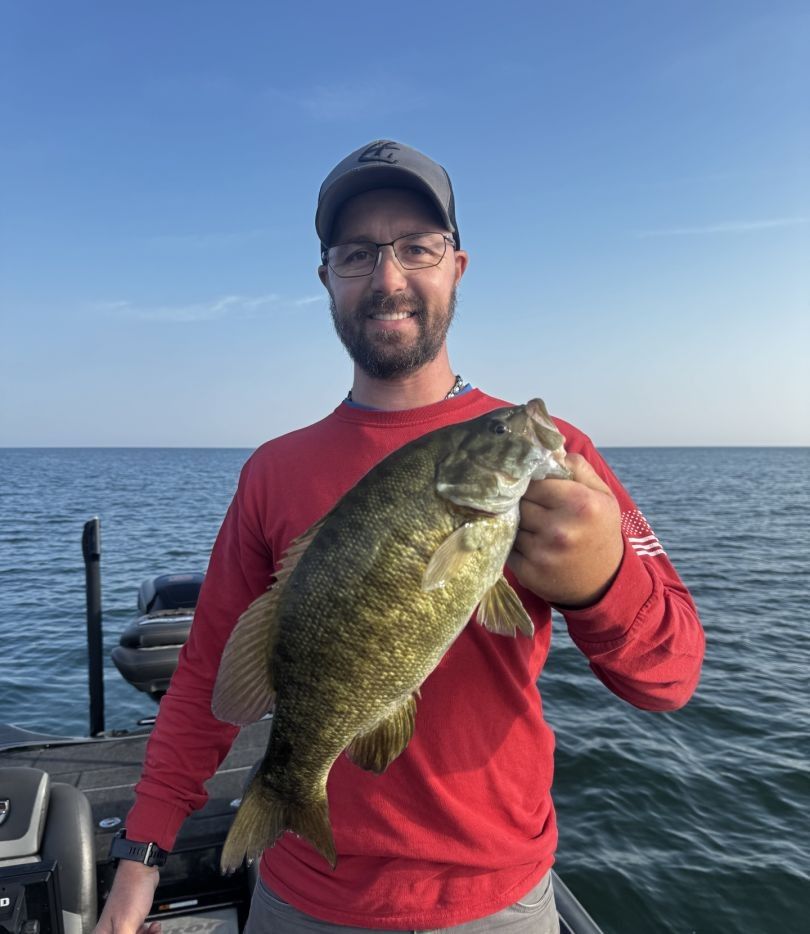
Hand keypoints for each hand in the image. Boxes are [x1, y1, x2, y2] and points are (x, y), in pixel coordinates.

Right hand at [93, 859, 160, 933]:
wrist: (142, 871)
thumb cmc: (130, 891)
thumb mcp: (126, 925)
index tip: (135, 933)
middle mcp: (110, 932)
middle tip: (148, 933)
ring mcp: (122, 926)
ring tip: (153, 930)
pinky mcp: (133, 921)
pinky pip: (141, 933)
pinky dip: (150, 932)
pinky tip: (153, 926)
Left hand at [507, 453, 623, 607]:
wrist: (604, 582)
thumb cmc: (600, 530)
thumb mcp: (602, 495)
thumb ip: (577, 467)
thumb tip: (549, 450)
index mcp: (579, 503)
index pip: (533, 480)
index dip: (530, 482)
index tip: (531, 485)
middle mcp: (559, 528)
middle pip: (518, 501)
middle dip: (521, 500)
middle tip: (529, 504)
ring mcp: (542, 553)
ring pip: (510, 523)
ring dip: (514, 521)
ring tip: (530, 523)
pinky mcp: (528, 572)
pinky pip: (507, 546)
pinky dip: (512, 542)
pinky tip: (527, 542)